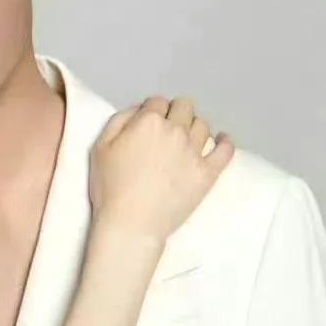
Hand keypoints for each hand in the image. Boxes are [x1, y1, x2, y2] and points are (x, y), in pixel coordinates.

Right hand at [89, 96, 234, 244]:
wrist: (132, 224)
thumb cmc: (111, 189)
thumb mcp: (100, 148)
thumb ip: (119, 121)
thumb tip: (137, 111)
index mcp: (149, 122)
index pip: (157, 102)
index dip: (151, 110)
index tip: (148, 122)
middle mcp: (175, 131)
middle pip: (184, 107)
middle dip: (175, 112)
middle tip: (167, 128)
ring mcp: (194, 151)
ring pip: (203, 125)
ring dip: (193, 127)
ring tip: (186, 139)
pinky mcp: (207, 173)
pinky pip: (225, 150)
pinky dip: (225, 142)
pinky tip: (222, 140)